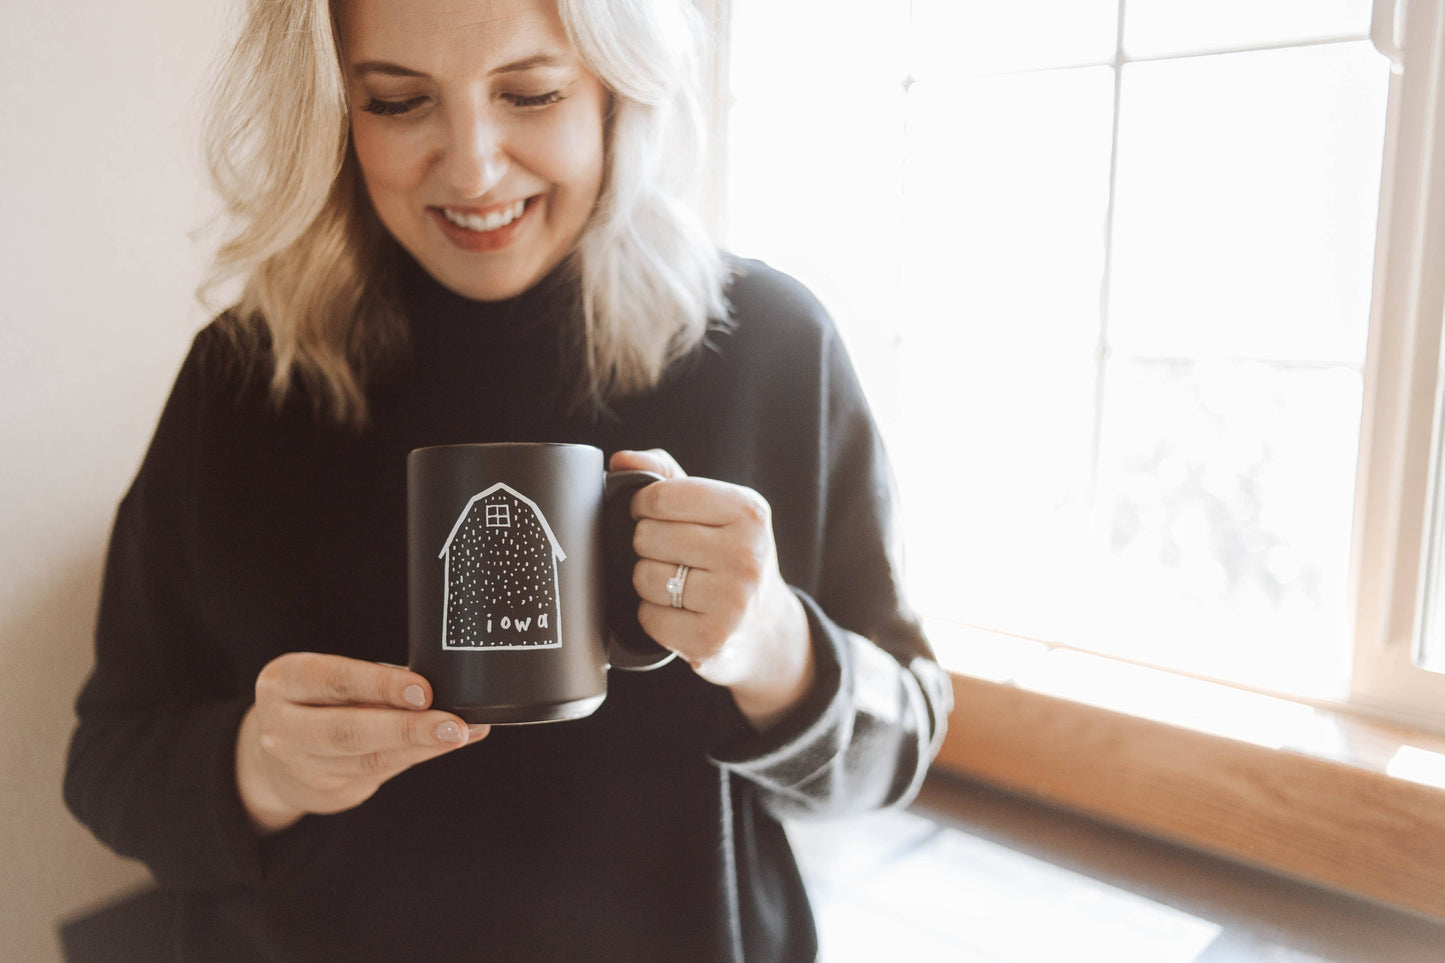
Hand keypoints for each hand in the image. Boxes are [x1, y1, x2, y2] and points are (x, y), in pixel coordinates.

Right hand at [235, 653, 487, 834]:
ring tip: (461, 734)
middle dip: (406, 728)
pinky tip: (446, 745)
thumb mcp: (334, 681)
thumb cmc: (321, 702)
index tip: (424, 690)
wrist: (278, 755)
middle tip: (453, 725)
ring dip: (421, 747)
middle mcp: (281, 726)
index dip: (381, 685)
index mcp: (283, 682)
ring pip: (367, 759)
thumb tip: (444, 683)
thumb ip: (378, 681)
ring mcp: (299, 766)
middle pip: (348, 731)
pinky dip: (417, 757)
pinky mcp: (323, 792)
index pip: (334, 681)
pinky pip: (378, 773)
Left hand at [610, 450, 815, 730]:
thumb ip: (666, 475)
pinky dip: (653, 616)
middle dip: (648, 546)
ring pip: (645, 577)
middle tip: (672, 555)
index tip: (652, 515)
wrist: (765, 628)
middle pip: (647, 537)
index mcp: (748, 511)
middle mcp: (746, 554)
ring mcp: (733, 601)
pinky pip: (649, 618)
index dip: (642, 506)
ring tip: (677, 585)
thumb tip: (622, 460)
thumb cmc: (729, 556)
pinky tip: (680, 613)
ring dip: (649, 582)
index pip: (661, 497)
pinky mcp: (713, 639)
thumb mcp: (714, 508)